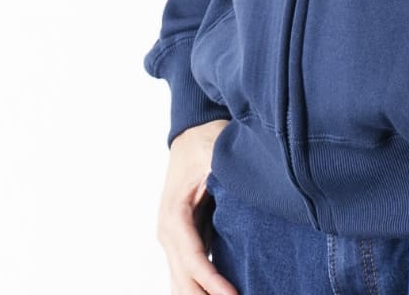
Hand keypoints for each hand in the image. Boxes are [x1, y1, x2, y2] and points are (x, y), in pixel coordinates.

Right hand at [155, 119, 237, 294]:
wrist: (193, 129)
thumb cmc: (205, 139)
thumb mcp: (216, 154)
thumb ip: (223, 177)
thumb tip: (238, 193)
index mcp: (175, 216)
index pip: (194, 260)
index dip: (213, 282)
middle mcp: (170, 233)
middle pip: (184, 280)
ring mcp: (176, 238)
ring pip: (184, 281)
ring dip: (202, 294)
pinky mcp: (187, 237)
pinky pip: (192, 269)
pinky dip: (204, 286)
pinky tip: (222, 293)